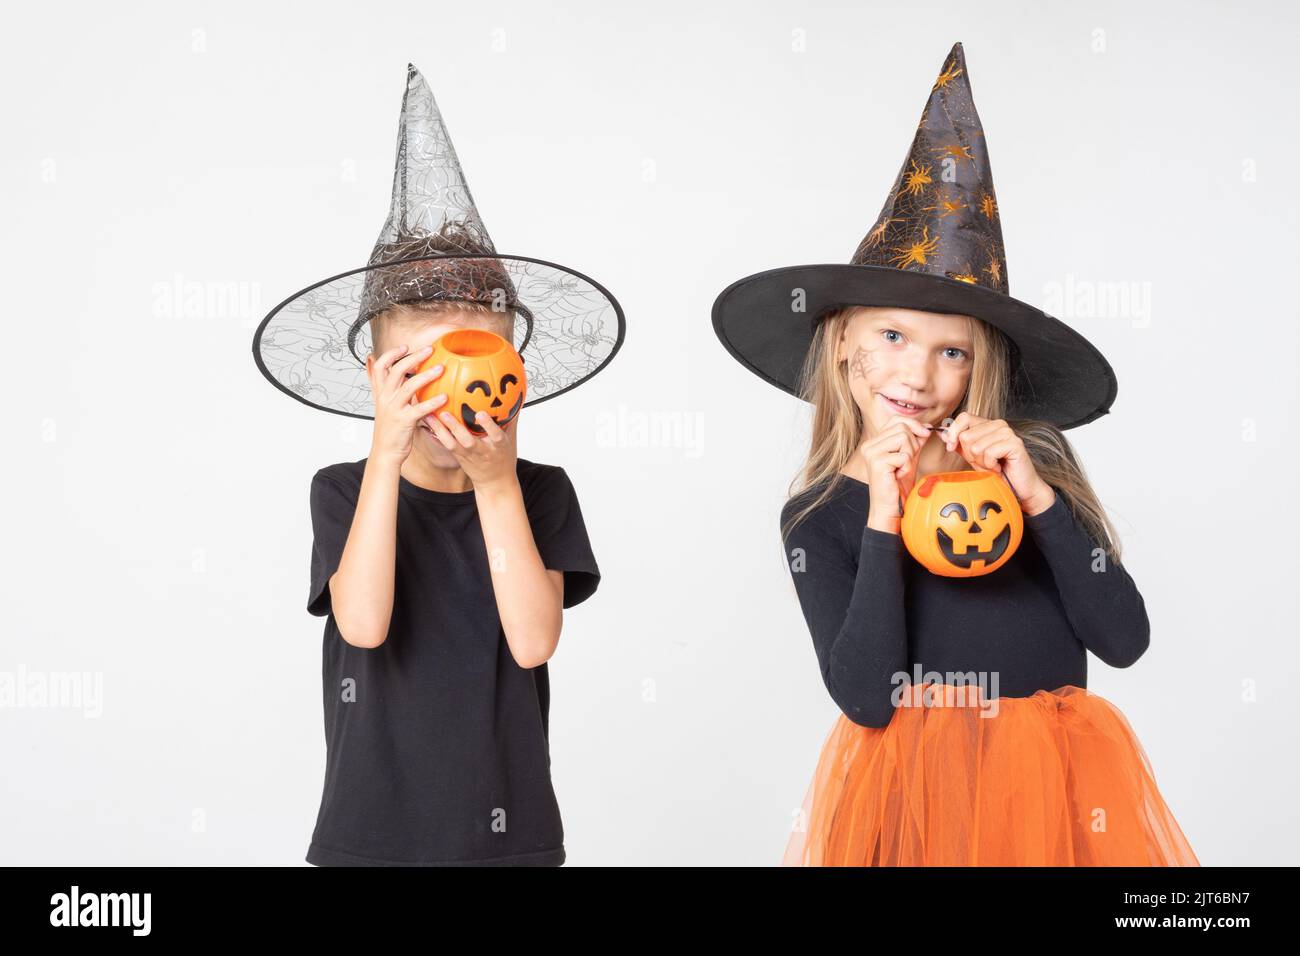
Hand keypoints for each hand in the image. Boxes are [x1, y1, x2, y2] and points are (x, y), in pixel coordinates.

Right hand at [367, 344, 448, 464]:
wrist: (385, 452)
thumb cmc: (390, 429)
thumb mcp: (386, 406)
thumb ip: (390, 389)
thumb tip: (394, 373)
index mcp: (381, 393)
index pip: (379, 366)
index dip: (391, 354)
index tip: (405, 347)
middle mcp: (385, 398)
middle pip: (396, 371)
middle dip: (413, 357)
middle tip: (430, 350)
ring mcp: (393, 409)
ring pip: (408, 386)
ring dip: (426, 375)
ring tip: (441, 368)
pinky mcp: (404, 421)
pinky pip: (419, 409)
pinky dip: (432, 402)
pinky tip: (445, 397)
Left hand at [425, 402, 519, 490]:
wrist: (495, 484)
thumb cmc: (504, 459)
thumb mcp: (512, 440)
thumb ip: (512, 419)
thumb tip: (515, 396)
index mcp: (498, 447)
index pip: (495, 436)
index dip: (488, 426)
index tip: (481, 414)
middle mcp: (482, 451)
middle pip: (468, 441)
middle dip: (456, 428)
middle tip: (445, 414)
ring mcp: (468, 455)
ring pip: (452, 444)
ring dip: (439, 430)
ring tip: (429, 415)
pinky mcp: (458, 457)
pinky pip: (446, 444)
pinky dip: (437, 432)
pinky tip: (428, 419)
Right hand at [860, 414, 932, 533]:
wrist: (891, 506)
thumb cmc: (898, 484)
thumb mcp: (910, 457)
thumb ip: (915, 441)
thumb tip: (927, 426)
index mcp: (875, 442)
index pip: (896, 420)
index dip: (914, 424)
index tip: (926, 433)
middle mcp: (869, 445)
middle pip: (902, 427)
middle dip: (913, 443)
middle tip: (909, 460)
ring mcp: (871, 453)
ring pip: (903, 438)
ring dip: (910, 455)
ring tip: (902, 468)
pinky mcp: (877, 462)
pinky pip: (904, 455)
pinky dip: (907, 466)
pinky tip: (899, 475)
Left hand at [939, 412, 1054, 513]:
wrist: (1017, 487)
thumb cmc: (996, 471)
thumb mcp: (972, 455)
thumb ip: (958, 443)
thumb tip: (942, 432)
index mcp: (988, 423)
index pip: (963, 417)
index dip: (953, 433)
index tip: (950, 447)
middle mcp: (998, 424)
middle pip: (966, 435)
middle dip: (970, 455)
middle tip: (984, 462)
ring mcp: (1007, 433)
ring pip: (976, 446)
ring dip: (981, 462)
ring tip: (992, 465)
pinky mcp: (1014, 443)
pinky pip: (988, 453)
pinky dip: (990, 465)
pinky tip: (999, 468)